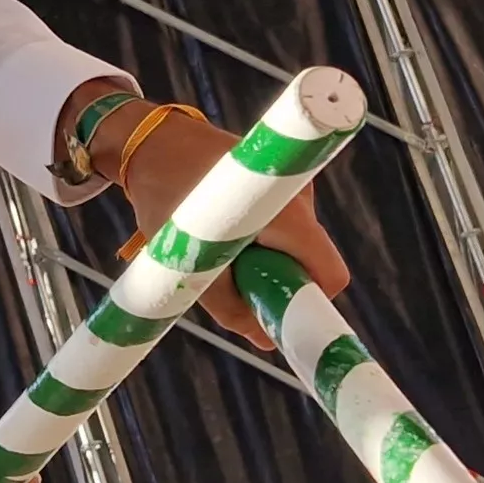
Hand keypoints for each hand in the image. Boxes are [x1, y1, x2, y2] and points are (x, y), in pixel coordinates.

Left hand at [105, 109, 354, 347]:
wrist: (154, 141)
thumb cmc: (166, 196)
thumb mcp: (189, 259)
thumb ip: (229, 306)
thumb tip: (266, 341)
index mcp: (288, 214)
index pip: (329, 275)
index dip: (310, 304)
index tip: (280, 317)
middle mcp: (301, 198)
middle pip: (309, 265)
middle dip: (276, 282)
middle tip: (228, 277)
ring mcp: (295, 188)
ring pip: (293, 249)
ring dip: (262, 261)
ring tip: (217, 244)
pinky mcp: (284, 184)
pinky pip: (283, 232)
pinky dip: (258, 242)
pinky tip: (223, 228)